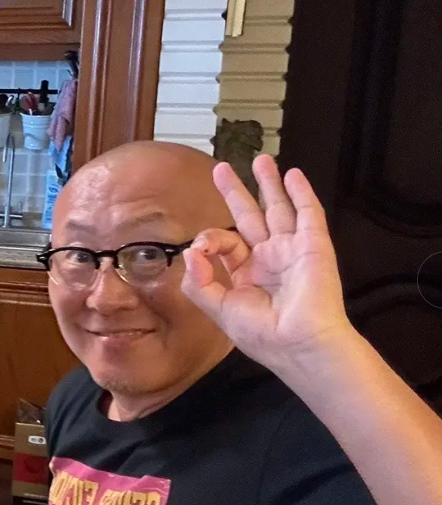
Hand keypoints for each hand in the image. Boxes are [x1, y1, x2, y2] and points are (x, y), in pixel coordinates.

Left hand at [180, 155, 354, 371]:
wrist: (298, 344)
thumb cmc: (262, 334)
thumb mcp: (219, 310)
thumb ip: (199, 282)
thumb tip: (190, 252)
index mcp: (247, 275)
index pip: (226, 243)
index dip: (210, 239)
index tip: (201, 248)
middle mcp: (269, 259)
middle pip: (250, 216)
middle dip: (237, 192)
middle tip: (221, 168)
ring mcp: (292, 250)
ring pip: (279, 209)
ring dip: (270, 183)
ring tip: (262, 159)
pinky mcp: (313, 246)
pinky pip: (309, 214)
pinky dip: (302, 194)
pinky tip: (294, 175)